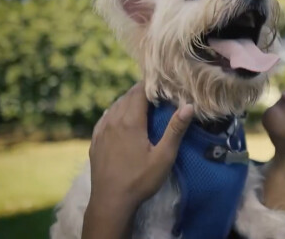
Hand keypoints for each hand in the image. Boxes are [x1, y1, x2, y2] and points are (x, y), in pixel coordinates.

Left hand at [82, 82, 193, 238]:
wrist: (110, 202)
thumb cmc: (140, 180)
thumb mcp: (163, 157)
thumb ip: (175, 130)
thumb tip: (189, 106)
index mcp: (130, 122)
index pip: (139, 92)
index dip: (150, 84)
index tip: (162, 82)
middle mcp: (112, 121)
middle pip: (126, 97)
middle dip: (141, 91)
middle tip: (157, 91)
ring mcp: (101, 131)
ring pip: (114, 106)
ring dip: (128, 101)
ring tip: (142, 103)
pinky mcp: (95, 141)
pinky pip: (105, 118)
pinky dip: (115, 112)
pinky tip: (120, 117)